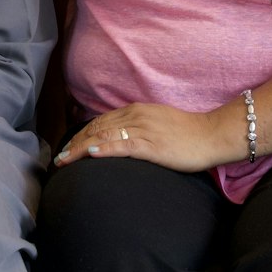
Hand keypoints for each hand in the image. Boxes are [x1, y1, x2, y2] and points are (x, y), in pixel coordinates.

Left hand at [50, 102, 242, 173]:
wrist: (211, 135)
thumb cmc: (188, 133)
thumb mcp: (158, 124)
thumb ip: (139, 128)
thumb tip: (122, 139)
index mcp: (136, 111)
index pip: (100, 121)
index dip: (81, 135)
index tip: (68, 148)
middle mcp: (136, 116)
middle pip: (96, 128)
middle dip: (75, 143)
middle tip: (60, 158)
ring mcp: (143, 129)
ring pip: (104, 136)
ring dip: (81, 148)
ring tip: (66, 160)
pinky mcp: (151, 145)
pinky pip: (122, 145)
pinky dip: (104, 148)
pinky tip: (91, 154)